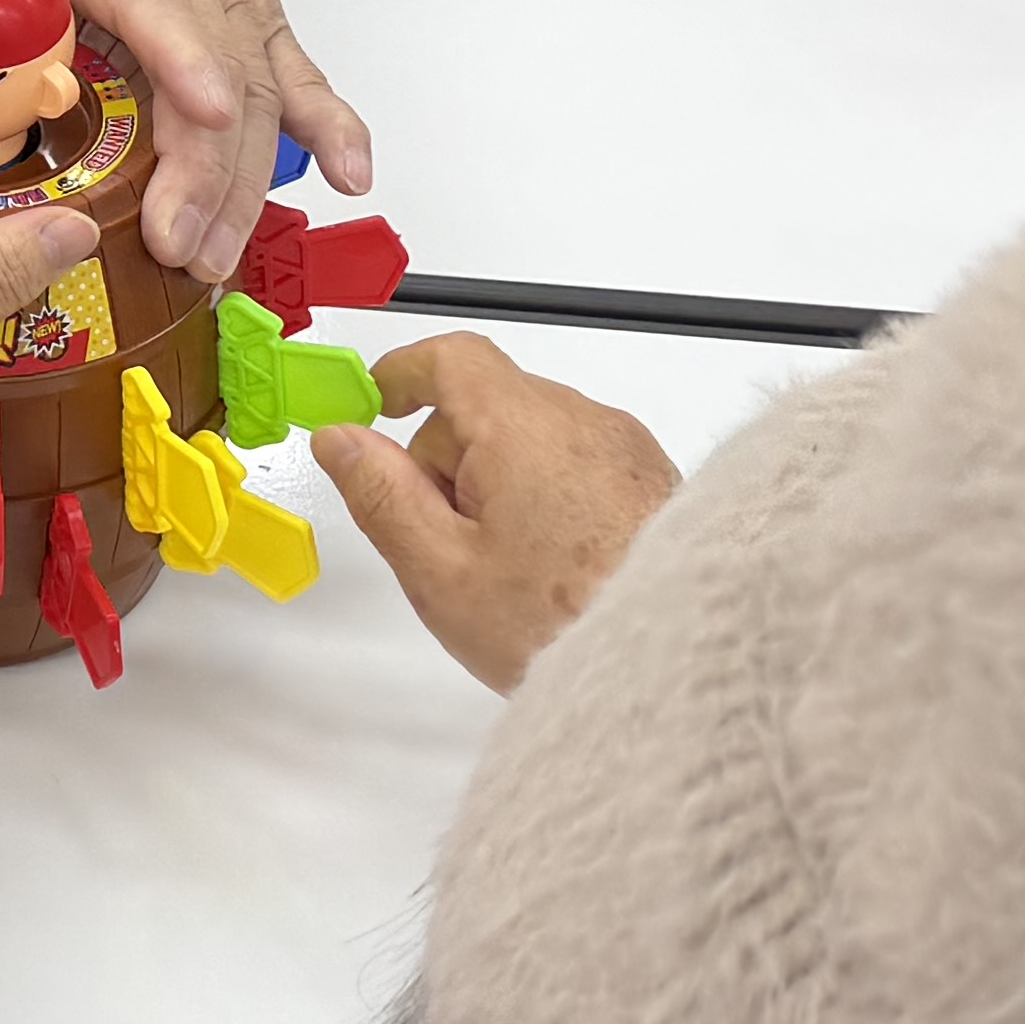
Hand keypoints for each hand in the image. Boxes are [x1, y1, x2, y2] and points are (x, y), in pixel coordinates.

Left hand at [0, 0, 361, 285]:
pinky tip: (354, 174)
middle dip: (205, 172)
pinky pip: (302, 74)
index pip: (155, 2)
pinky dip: (334, 123)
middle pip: (214, 79)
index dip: (179, 54)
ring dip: (244, 182)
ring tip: (216, 256)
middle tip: (179, 249)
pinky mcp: (254, 15)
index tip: (199, 103)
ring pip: (258, 97)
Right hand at [308, 333, 680, 694]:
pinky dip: (548, 502)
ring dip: (500, 486)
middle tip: (440, 544)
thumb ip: (381, 494)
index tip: (371, 406)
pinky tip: (550, 573)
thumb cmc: (564, 625)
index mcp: (523, 425)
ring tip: (505, 574)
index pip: (451, 360)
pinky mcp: (655, 483)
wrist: (682, 663)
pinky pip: (579, 468)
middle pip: (490, 407)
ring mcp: (626, 451)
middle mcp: (583, 421)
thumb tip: (341, 439)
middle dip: (448, 460)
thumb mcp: (441, 570)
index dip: (401, 375)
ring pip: (534, 441)